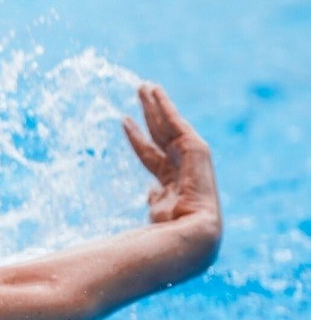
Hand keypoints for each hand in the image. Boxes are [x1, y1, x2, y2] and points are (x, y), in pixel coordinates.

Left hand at [122, 83, 221, 241]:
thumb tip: (151, 192)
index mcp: (170, 182)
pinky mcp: (195, 148)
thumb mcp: (156, 211)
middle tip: (139, 92)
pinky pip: (174, 121)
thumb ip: (154, 198)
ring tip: (144, 86)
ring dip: (156, 104)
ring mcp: (190, 157)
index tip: (124, 121)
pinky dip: (164, 105)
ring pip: (167, 123)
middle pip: (160, 133)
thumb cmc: (169, 231)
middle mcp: (182, 166)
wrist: (189, 233)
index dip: (137, 137)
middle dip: (149, 113)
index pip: (150, 153)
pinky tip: (154, 91)